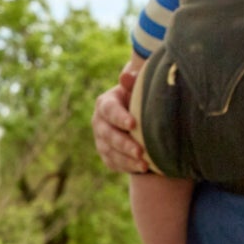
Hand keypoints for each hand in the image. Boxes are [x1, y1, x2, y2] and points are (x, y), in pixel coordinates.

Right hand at [94, 58, 151, 174]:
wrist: (138, 116)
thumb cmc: (140, 98)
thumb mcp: (137, 89)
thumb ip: (133, 83)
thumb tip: (125, 76)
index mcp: (105, 104)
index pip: (109, 111)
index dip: (120, 118)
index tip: (134, 124)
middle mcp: (99, 123)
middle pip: (108, 135)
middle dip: (124, 144)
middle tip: (140, 151)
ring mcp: (101, 141)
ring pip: (110, 152)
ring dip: (127, 159)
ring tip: (145, 164)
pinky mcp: (107, 155)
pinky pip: (115, 163)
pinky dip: (128, 166)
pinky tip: (143, 168)